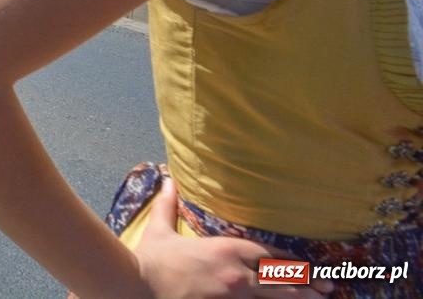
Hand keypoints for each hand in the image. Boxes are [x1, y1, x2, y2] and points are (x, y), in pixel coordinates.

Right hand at [131, 178, 330, 296]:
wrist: (138, 286)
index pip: (266, 252)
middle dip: (307, 281)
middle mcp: (237, 271)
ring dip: (300, 296)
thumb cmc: (150, 260)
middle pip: (280, 276)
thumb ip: (168, 206)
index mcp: (225, 249)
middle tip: (329, 286)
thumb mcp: (160, 230)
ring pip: (276, 295)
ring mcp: (235, 293)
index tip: (306, 264)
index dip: (289, 259)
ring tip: (321, 298)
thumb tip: (168, 180)